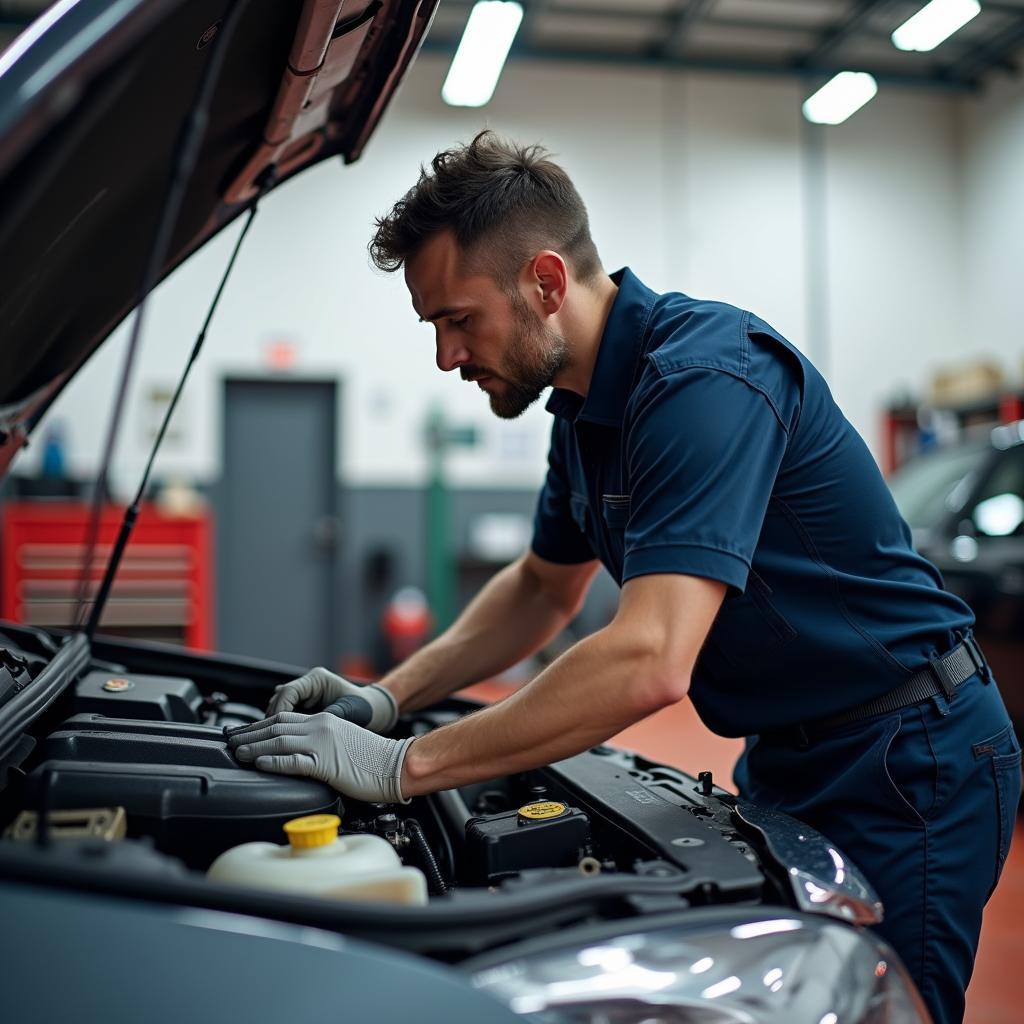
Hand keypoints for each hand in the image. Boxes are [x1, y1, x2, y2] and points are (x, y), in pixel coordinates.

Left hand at [226, 711, 412, 803]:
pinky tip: (261, 764)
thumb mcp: (343, 742)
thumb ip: (320, 743)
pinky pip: (294, 761)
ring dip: (255, 747)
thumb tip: (298, 753)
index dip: (258, 725)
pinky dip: (274, 762)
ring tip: (238, 752)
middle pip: (276, 726)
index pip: (283, 718)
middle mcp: (320, 727)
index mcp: (324, 721)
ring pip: (280, 741)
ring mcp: (323, 744)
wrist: (396, 764)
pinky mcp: (327, 763)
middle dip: (249, 734)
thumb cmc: (375, 759)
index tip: (242, 732)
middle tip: (230, 740)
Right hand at [267, 667, 397, 732]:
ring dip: (275, 723)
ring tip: (269, 741)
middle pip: (279, 699)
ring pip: (280, 707)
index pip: (288, 692)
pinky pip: (287, 714)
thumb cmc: (364, 709)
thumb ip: (323, 719)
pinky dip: (281, 726)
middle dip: (272, 719)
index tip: (274, 729)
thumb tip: (302, 731)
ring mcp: (306, 694)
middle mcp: (308, 684)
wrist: (374, 712)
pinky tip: (278, 740)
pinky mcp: (305, 706)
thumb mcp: (344, 713)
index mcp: (317, 678)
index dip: (278, 711)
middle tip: (266, 739)